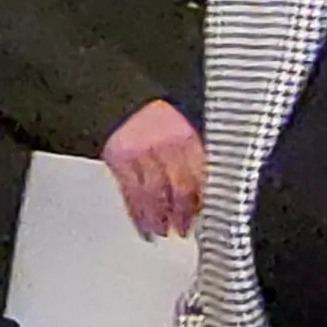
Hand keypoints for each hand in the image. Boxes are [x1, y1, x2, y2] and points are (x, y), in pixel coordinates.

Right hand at [102, 101, 206, 240]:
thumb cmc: (163, 112)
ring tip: (162, 231)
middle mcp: (164, 143)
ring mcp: (139, 150)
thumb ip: (200, 157)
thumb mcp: (191, 126)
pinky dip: (137, 215)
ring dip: (158, 219)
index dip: (203, 200)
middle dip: (182, 214)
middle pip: (178, 188)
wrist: (124, 95)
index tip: (206, 217)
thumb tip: (209, 193)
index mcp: (188, 136)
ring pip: (152, 195)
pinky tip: (143, 227)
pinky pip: (129, 193)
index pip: (200, 177)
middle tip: (183, 228)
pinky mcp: (117, 157)